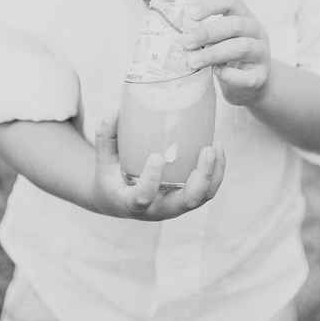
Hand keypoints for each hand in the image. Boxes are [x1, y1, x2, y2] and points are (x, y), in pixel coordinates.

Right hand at [91, 117, 225, 219]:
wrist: (118, 200)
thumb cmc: (110, 177)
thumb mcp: (103, 159)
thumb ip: (105, 136)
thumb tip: (116, 111)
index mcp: (132, 202)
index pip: (143, 198)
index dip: (151, 181)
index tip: (157, 157)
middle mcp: (158, 209)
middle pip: (186, 202)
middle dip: (201, 178)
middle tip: (206, 150)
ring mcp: (175, 206)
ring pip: (202, 197)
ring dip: (213, 173)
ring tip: (215, 146)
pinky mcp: (186, 199)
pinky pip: (207, 190)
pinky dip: (217, 172)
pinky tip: (217, 148)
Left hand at [181, 0, 270, 107]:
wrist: (250, 85)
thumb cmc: (228, 56)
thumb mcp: (219, 38)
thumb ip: (203, 27)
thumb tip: (180, 18)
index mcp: (245, 17)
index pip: (232, 3)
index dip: (211, 6)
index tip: (191, 13)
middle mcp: (257, 32)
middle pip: (235, 25)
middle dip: (207, 32)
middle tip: (185, 42)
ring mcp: (262, 54)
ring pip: (242, 47)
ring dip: (213, 54)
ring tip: (192, 61)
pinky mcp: (261, 77)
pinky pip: (246, 75)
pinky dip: (229, 74)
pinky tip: (216, 73)